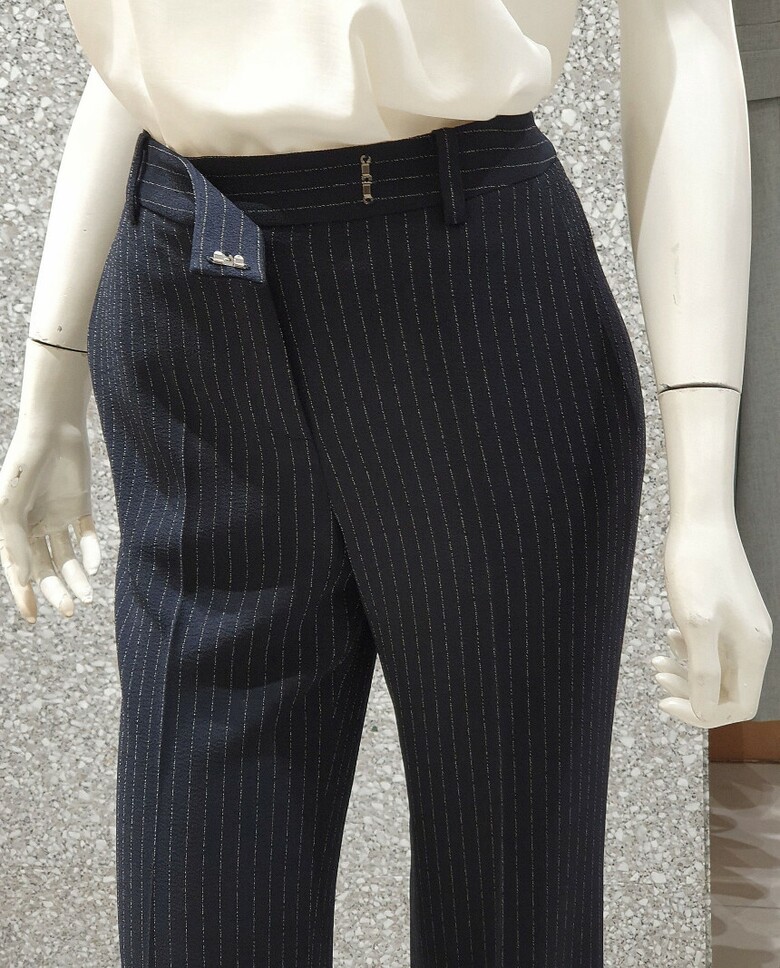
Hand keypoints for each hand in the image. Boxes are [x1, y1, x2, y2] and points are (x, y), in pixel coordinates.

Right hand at [0, 420, 100, 621]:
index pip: (17, 569)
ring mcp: (56, 516)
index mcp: (10, 528)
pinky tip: (94, 564)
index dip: (24, 594)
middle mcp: (33, 526)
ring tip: (86, 596)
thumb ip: (14, 540)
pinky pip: (86, 535)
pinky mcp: (79, 505)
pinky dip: (91, 551)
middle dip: (55, 590)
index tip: (34, 617)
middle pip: (44, 568)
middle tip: (70, 610)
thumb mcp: (12, 505)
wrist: (53, 430)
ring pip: (67, 556)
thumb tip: (22, 577)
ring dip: (76, 577)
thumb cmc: (24, 464)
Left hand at [651, 516, 772, 727]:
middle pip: (726, 691)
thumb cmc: (697, 568)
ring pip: (715, 669)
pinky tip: (669, 635)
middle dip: (690, 692)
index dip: (703, 713)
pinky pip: (710, 647)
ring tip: (655, 661)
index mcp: (753, 649)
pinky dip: (688, 650)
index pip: (739, 706)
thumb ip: (704, 671)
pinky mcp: (725, 613)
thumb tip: (706, 713)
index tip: (667, 702)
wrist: (700, 521)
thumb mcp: (696, 624)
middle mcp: (752, 642)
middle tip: (657, 675)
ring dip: (685, 672)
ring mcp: (739, 627)